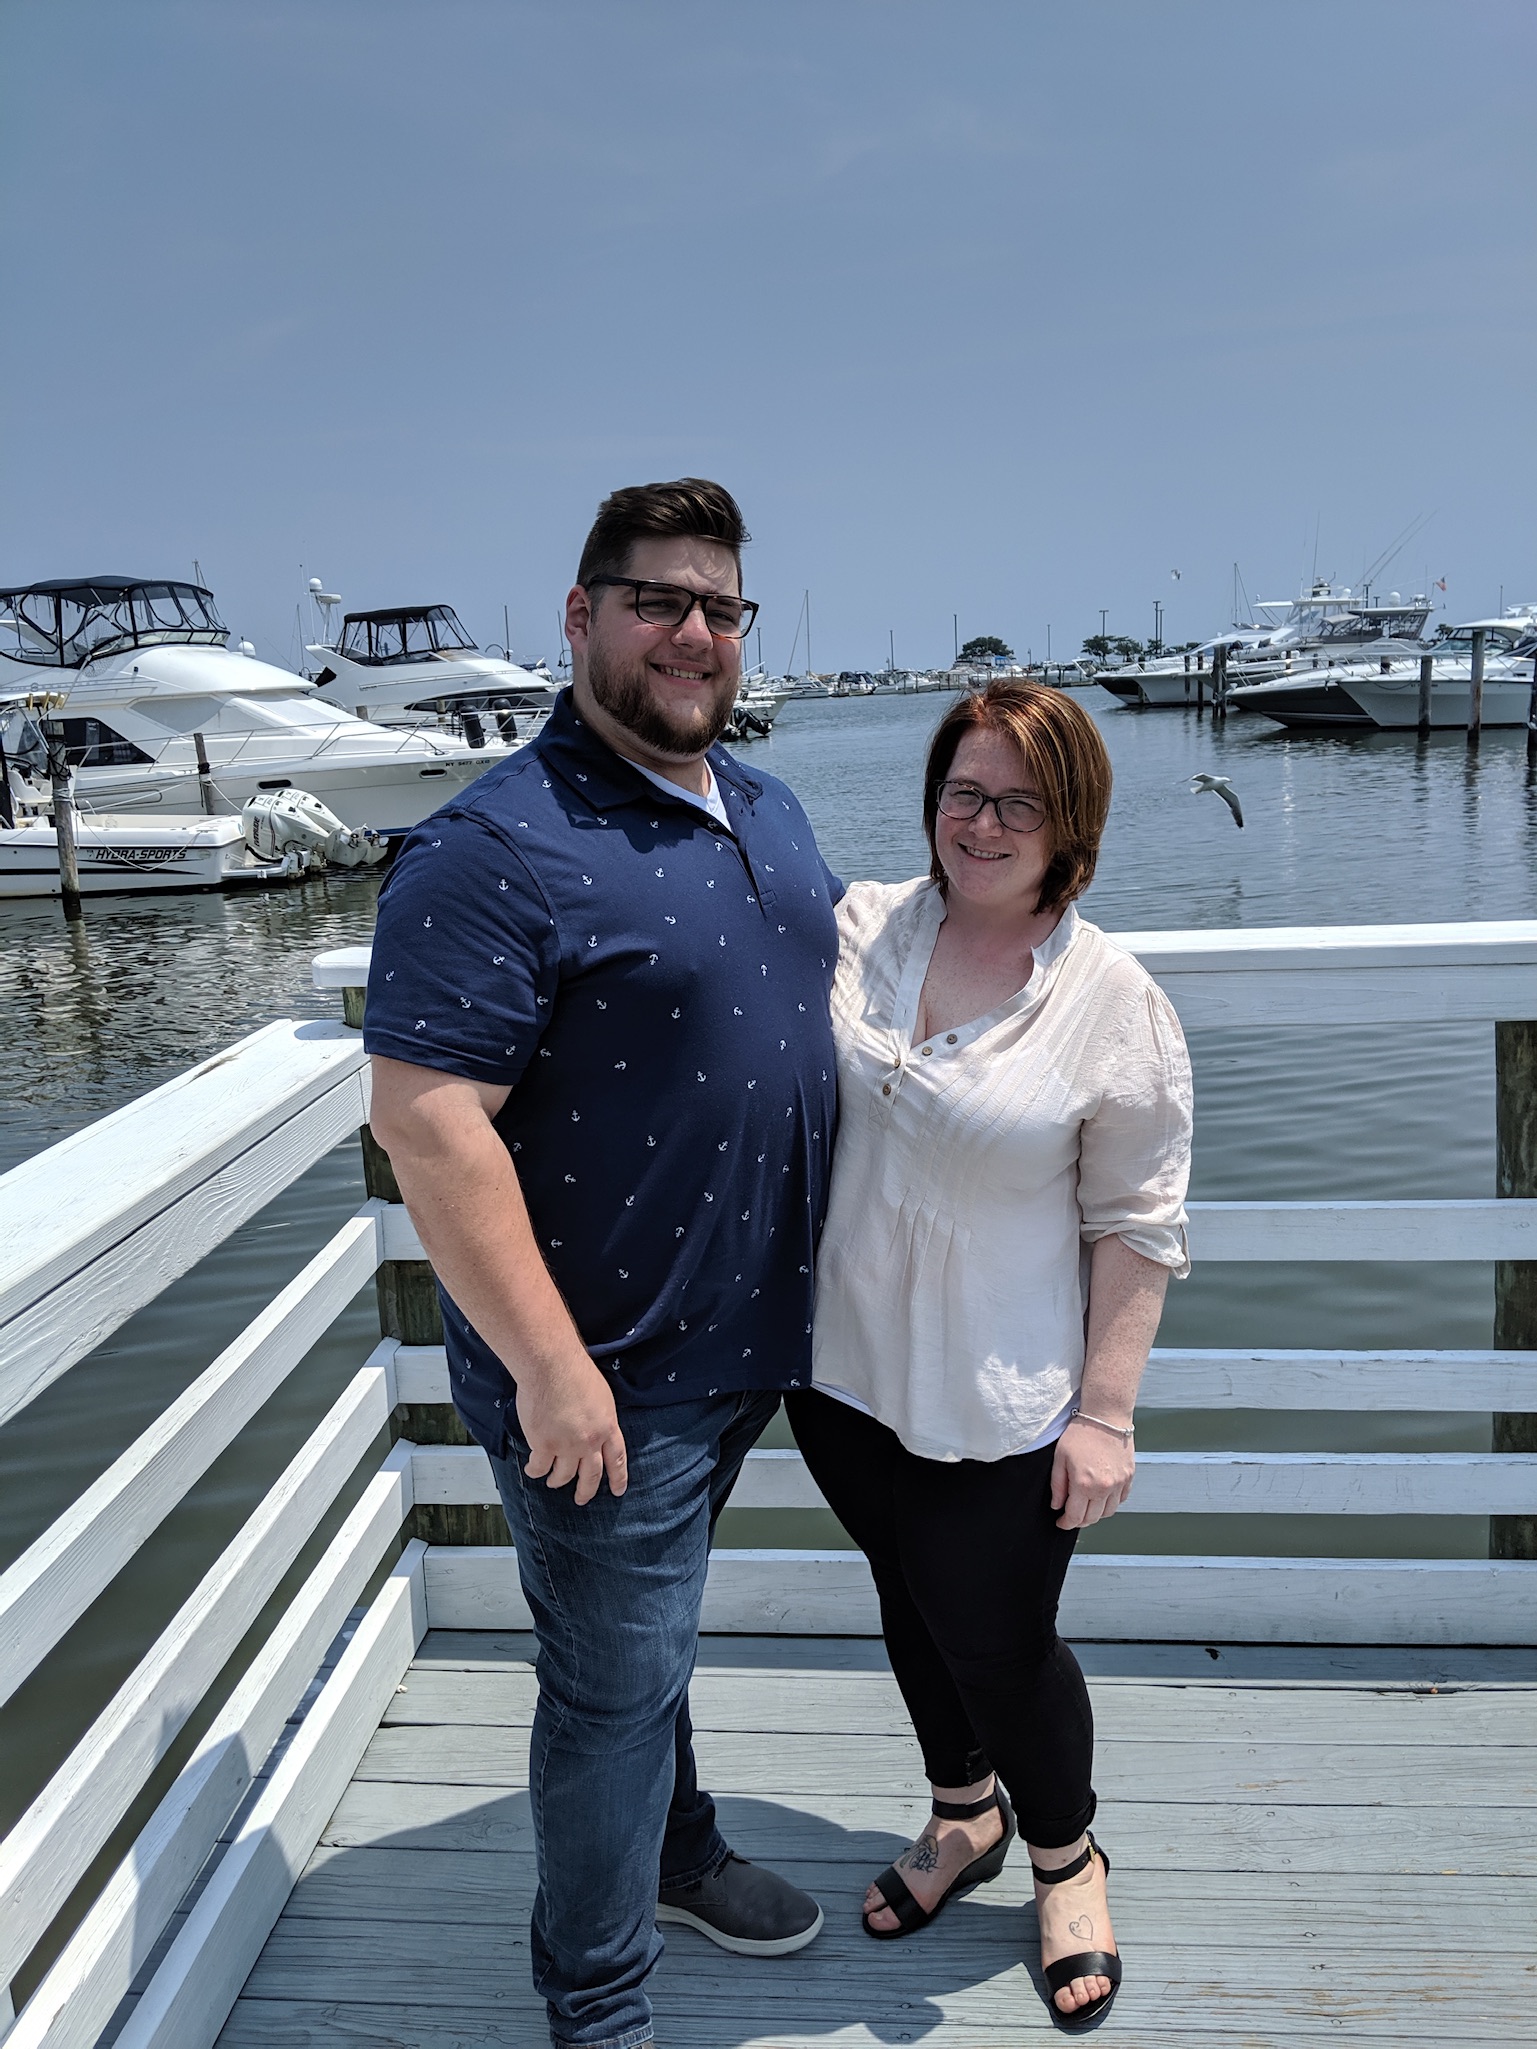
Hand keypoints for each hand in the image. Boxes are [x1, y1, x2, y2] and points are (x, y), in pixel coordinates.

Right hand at [517, 1354, 628, 1504]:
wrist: (552, 1365)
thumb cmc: (574, 1370)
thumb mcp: (601, 1396)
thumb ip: (600, 1417)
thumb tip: (595, 1429)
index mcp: (607, 1426)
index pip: (617, 1458)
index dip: (618, 1477)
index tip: (618, 1490)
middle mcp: (590, 1441)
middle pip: (592, 1475)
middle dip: (587, 1491)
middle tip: (582, 1499)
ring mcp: (567, 1446)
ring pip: (564, 1475)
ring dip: (557, 1481)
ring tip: (553, 1482)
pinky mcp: (544, 1445)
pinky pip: (540, 1468)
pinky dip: (535, 1470)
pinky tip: (532, 1469)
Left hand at [1050, 1419, 1133, 1529]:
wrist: (1106, 1416)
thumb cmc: (1082, 1432)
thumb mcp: (1060, 1458)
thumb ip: (1057, 1485)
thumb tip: (1057, 1504)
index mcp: (1084, 1484)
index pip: (1075, 1516)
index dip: (1066, 1523)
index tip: (1061, 1522)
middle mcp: (1104, 1487)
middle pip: (1092, 1518)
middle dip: (1080, 1521)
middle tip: (1071, 1515)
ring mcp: (1119, 1483)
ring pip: (1108, 1512)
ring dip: (1096, 1514)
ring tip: (1086, 1505)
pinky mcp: (1129, 1477)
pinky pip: (1121, 1500)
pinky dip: (1111, 1502)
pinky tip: (1102, 1495)